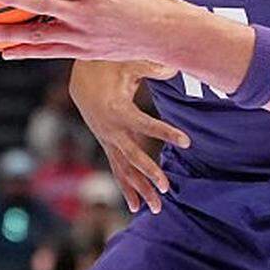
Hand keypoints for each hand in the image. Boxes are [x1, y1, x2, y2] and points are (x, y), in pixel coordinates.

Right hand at [70, 57, 190, 214]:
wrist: (81, 78)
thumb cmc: (110, 67)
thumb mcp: (130, 61)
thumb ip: (152, 67)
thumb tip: (174, 67)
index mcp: (118, 110)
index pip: (145, 125)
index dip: (166, 132)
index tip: (187, 142)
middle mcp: (111, 130)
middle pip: (132, 156)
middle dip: (149, 173)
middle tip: (166, 187)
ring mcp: (108, 140)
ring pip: (124, 169)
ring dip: (140, 189)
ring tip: (157, 208)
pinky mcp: (108, 145)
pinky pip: (117, 169)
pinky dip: (127, 187)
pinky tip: (135, 206)